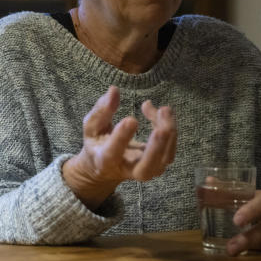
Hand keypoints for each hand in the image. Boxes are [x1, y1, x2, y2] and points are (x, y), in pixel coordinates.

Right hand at [62, 86, 176, 209]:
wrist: (105, 167)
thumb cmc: (96, 143)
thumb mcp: (91, 127)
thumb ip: (101, 110)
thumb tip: (114, 90)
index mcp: (105, 162)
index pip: (113, 153)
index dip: (122, 138)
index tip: (131, 119)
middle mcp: (127, 170)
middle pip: (146, 168)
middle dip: (156, 149)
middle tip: (161, 128)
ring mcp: (146, 170)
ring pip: (164, 159)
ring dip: (169, 135)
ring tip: (163, 109)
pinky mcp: (158, 164)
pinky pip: (170, 150)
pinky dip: (170, 129)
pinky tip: (161, 112)